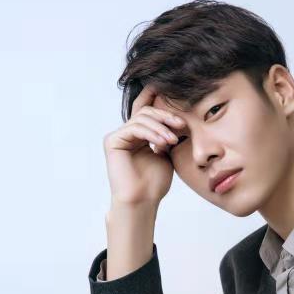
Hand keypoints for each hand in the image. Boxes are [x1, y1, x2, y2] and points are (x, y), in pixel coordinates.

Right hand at [102, 84, 183, 205]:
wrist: (142, 201)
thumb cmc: (154, 184)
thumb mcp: (166, 156)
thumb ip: (167, 137)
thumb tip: (176, 119)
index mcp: (139, 137)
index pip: (146, 111)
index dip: (156, 98)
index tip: (174, 92)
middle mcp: (127, 134)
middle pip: (145, 112)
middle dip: (165, 115)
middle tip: (181, 125)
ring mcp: (118, 137)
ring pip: (141, 118)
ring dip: (161, 127)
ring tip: (173, 140)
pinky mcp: (112, 141)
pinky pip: (134, 127)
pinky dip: (151, 133)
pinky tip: (163, 142)